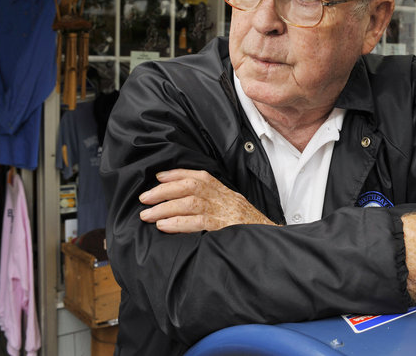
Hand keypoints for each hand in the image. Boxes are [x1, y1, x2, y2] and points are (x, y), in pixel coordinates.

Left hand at [138, 169, 275, 232]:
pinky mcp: (225, 228)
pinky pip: (199, 222)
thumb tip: (183, 203)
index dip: (177, 174)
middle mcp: (225, 198)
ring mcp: (225, 212)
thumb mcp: (233, 209)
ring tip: (147, 215)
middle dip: (165, 190)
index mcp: (225, 192)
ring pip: (191, 202)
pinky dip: (178, 222)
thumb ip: (214, 203)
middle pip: (191, 186)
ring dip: (165, 207)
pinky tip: (163, 226)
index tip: (159, 176)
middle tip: (144, 198)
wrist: (271, 240)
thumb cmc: (248, 228)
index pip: (199, 176)